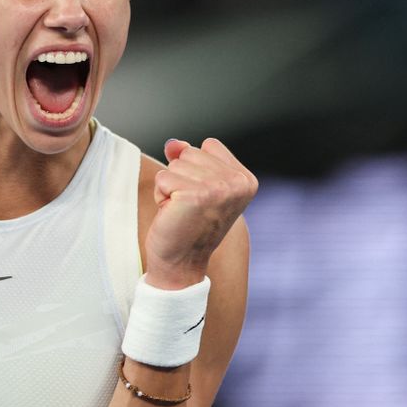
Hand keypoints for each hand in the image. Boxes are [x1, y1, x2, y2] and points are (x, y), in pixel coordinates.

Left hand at [145, 138, 258, 289]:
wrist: (182, 262)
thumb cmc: (188, 225)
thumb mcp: (196, 185)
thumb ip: (188, 158)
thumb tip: (172, 143)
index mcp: (246, 179)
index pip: (209, 145)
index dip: (196, 168)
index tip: (201, 197)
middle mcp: (237, 183)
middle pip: (190, 152)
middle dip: (180, 177)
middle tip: (188, 206)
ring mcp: (218, 188)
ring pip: (175, 164)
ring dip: (170, 187)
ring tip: (181, 210)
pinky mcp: (195, 195)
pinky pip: (163, 178)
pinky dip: (161, 195)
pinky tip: (173, 214)